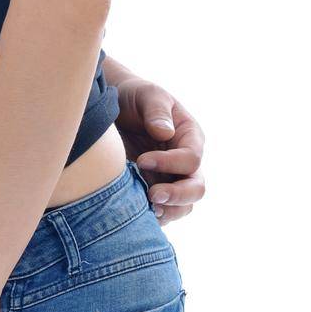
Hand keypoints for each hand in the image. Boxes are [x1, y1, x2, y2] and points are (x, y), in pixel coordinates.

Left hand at [115, 77, 205, 224]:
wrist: (114, 108)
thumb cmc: (134, 97)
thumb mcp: (147, 94)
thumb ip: (157, 111)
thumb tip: (165, 133)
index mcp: (190, 137)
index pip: (191, 159)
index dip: (170, 163)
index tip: (142, 160)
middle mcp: (186, 162)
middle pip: (196, 188)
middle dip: (177, 195)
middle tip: (152, 195)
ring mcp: (172, 179)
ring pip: (183, 206)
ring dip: (168, 210)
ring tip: (146, 209)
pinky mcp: (156, 189)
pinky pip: (165, 211)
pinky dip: (155, 216)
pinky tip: (138, 215)